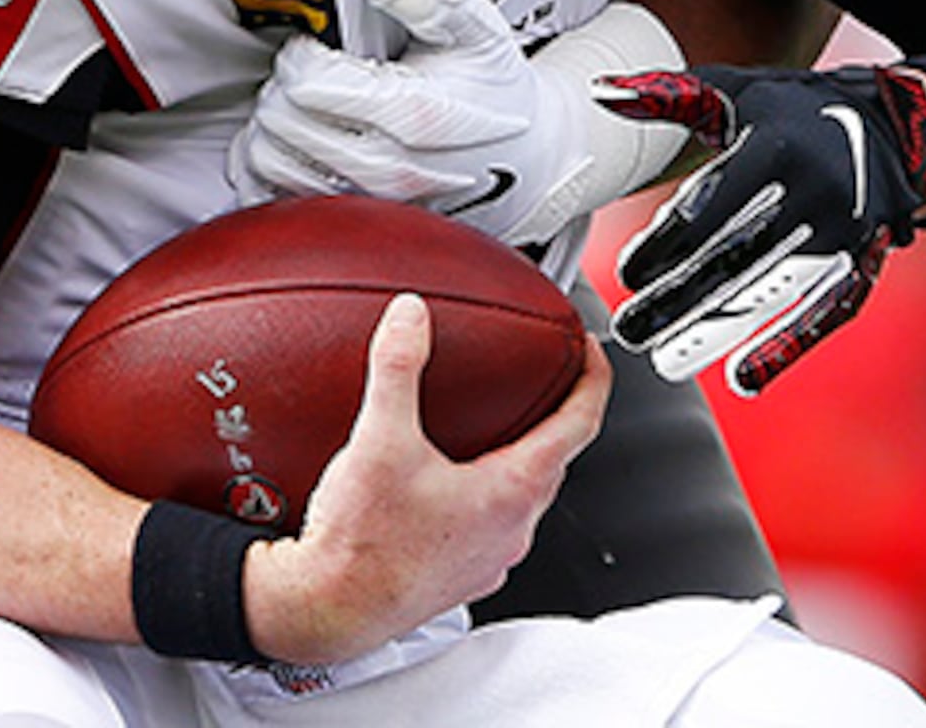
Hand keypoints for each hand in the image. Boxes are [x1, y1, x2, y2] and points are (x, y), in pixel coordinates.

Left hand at [231, 0, 603, 249]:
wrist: (527, 159)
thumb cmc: (495, 92)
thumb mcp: (479, 30)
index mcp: (414, 114)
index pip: (310, 84)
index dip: (300, 53)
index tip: (314, 44)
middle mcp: (388, 167)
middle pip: (284, 120)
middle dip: (282, 83)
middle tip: (304, 68)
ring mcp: (367, 201)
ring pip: (270, 160)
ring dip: (270, 121)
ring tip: (299, 101)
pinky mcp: (352, 221)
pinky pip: (277, 195)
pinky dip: (268, 164)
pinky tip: (290, 137)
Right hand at [245, 294, 607, 669]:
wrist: (331, 610)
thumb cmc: (362, 543)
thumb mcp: (379, 439)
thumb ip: (398, 368)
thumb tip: (411, 316)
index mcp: (511, 491)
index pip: (581, 424)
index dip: (594, 378)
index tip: (590, 349)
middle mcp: (512, 528)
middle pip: (556, 459)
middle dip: (556, 413)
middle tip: (547, 376)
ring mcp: (490, 555)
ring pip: (523, 494)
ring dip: (517, 455)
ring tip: (493, 423)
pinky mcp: (462, 572)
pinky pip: (491, 521)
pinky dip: (483, 490)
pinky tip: (445, 479)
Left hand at [600, 63, 925, 396]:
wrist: (890, 127)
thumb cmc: (791, 110)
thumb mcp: (735, 93)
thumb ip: (669, 97)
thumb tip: (601, 93)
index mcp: (777, 146)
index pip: (710, 208)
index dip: (665, 246)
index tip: (627, 275)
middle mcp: (816, 190)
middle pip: (735, 257)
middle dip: (678, 299)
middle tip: (630, 330)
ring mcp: (845, 231)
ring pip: (771, 290)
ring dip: (718, 330)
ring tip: (667, 360)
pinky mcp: (865, 261)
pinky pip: (824, 312)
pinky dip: (786, 347)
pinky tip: (744, 378)